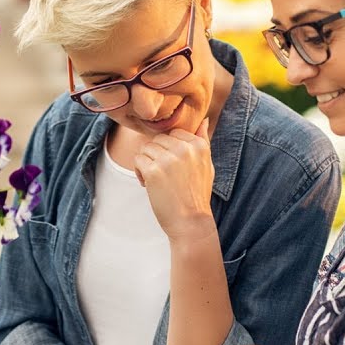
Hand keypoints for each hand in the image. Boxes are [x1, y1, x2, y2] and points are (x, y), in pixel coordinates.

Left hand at [134, 117, 214, 241]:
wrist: (190, 223)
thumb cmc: (197, 196)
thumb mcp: (207, 166)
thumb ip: (204, 142)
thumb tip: (204, 120)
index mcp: (198, 145)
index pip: (173, 133)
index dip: (168, 149)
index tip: (172, 166)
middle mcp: (185, 149)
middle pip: (157, 139)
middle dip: (155, 155)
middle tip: (161, 175)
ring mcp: (169, 159)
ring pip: (145, 148)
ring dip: (146, 163)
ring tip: (154, 180)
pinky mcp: (154, 171)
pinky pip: (138, 159)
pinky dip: (139, 172)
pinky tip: (147, 185)